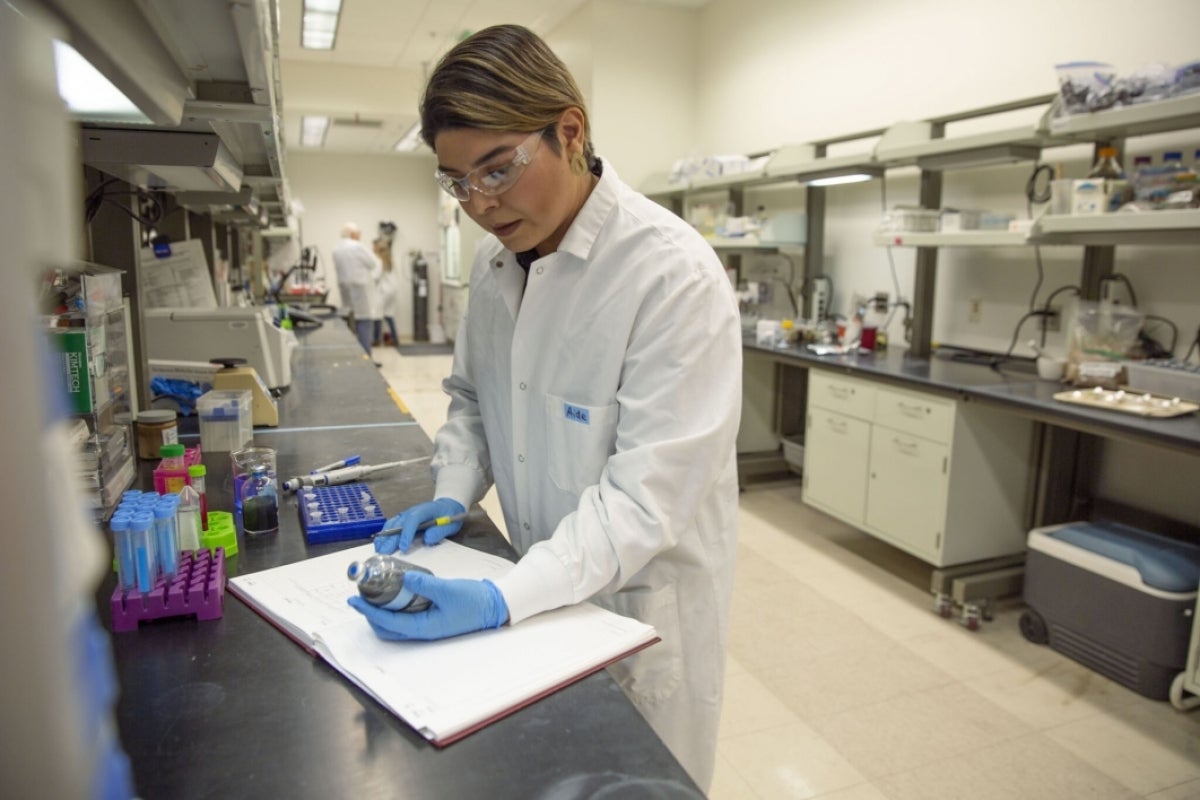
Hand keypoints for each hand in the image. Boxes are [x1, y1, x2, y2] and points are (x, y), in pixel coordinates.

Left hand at [347, 573, 507, 640]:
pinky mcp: (431, 618)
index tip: (353, 600)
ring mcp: (426, 626)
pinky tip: (395, 593)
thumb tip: (403, 577)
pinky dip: (394, 608)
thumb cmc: (473, 601)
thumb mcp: (448, 590)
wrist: (494, 605)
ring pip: (395, 624)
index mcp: (424, 627)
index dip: (368, 611)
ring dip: (381, 612)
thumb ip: (424, 585)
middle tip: (360, 597)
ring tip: (373, 595)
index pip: (388, 622)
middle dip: (370, 614)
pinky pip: (405, 617)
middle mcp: (422, 630)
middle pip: (387, 628)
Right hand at [375, 498, 465, 553]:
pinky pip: (391, 525)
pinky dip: (384, 534)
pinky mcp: (402, 519)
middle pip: (398, 523)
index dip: (407, 534)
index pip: (413, 520)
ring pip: (391, 524)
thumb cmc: (449, 515)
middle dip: (390, 539)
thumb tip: (427, 539)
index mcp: (425, 510)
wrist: (447, 505)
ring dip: (384, 537)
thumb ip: (439, 531)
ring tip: (379, 550)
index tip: (403, 548)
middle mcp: (412, 511)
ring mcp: (405, 514)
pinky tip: (380, 543)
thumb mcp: (450, 524)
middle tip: (385, 553)